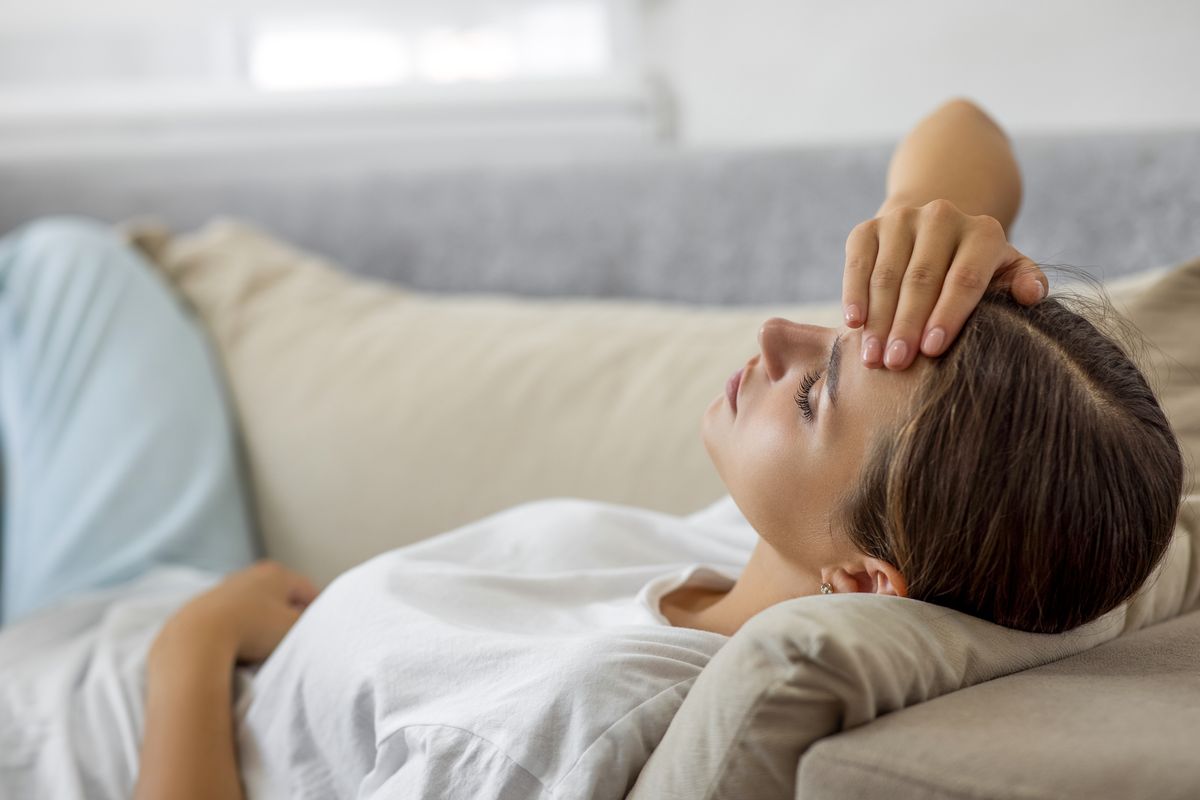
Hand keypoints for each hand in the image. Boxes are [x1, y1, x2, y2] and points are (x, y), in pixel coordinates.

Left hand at [151, 560, 320, 667]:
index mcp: (276, 573)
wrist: (196, 639)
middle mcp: (249, 575)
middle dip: (288, 619)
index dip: (317, 613)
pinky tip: (238, 650)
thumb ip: (310, 624)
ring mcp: (223, 590)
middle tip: (292, 643)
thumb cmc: (252, 630)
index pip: (308, 591)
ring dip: (261, 627)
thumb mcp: (295, 629)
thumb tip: (312, 625)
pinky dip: (238, 633)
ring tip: (263, 650)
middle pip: (280, 598)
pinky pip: (230, 621)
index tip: (319, 633)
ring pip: (254, 609)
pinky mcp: (201, 608)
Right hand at [841, 198, 1047, 369]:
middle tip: (897, 363)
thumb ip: (1024, 283)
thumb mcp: (1004, 275)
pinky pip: (858, 264)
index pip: (964, 278)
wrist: (932, 236)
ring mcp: (902, 219)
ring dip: (878, 320)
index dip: (948, 315)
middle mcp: (943, 217)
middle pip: (922, 278)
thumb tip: (1030, 295)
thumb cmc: (973, 272)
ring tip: (873, 358)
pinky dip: (853, 294)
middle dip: (907, 324)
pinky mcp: (868, 227)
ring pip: (887, 275)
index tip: (932, 350)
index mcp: (983, 232)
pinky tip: (852, 324)